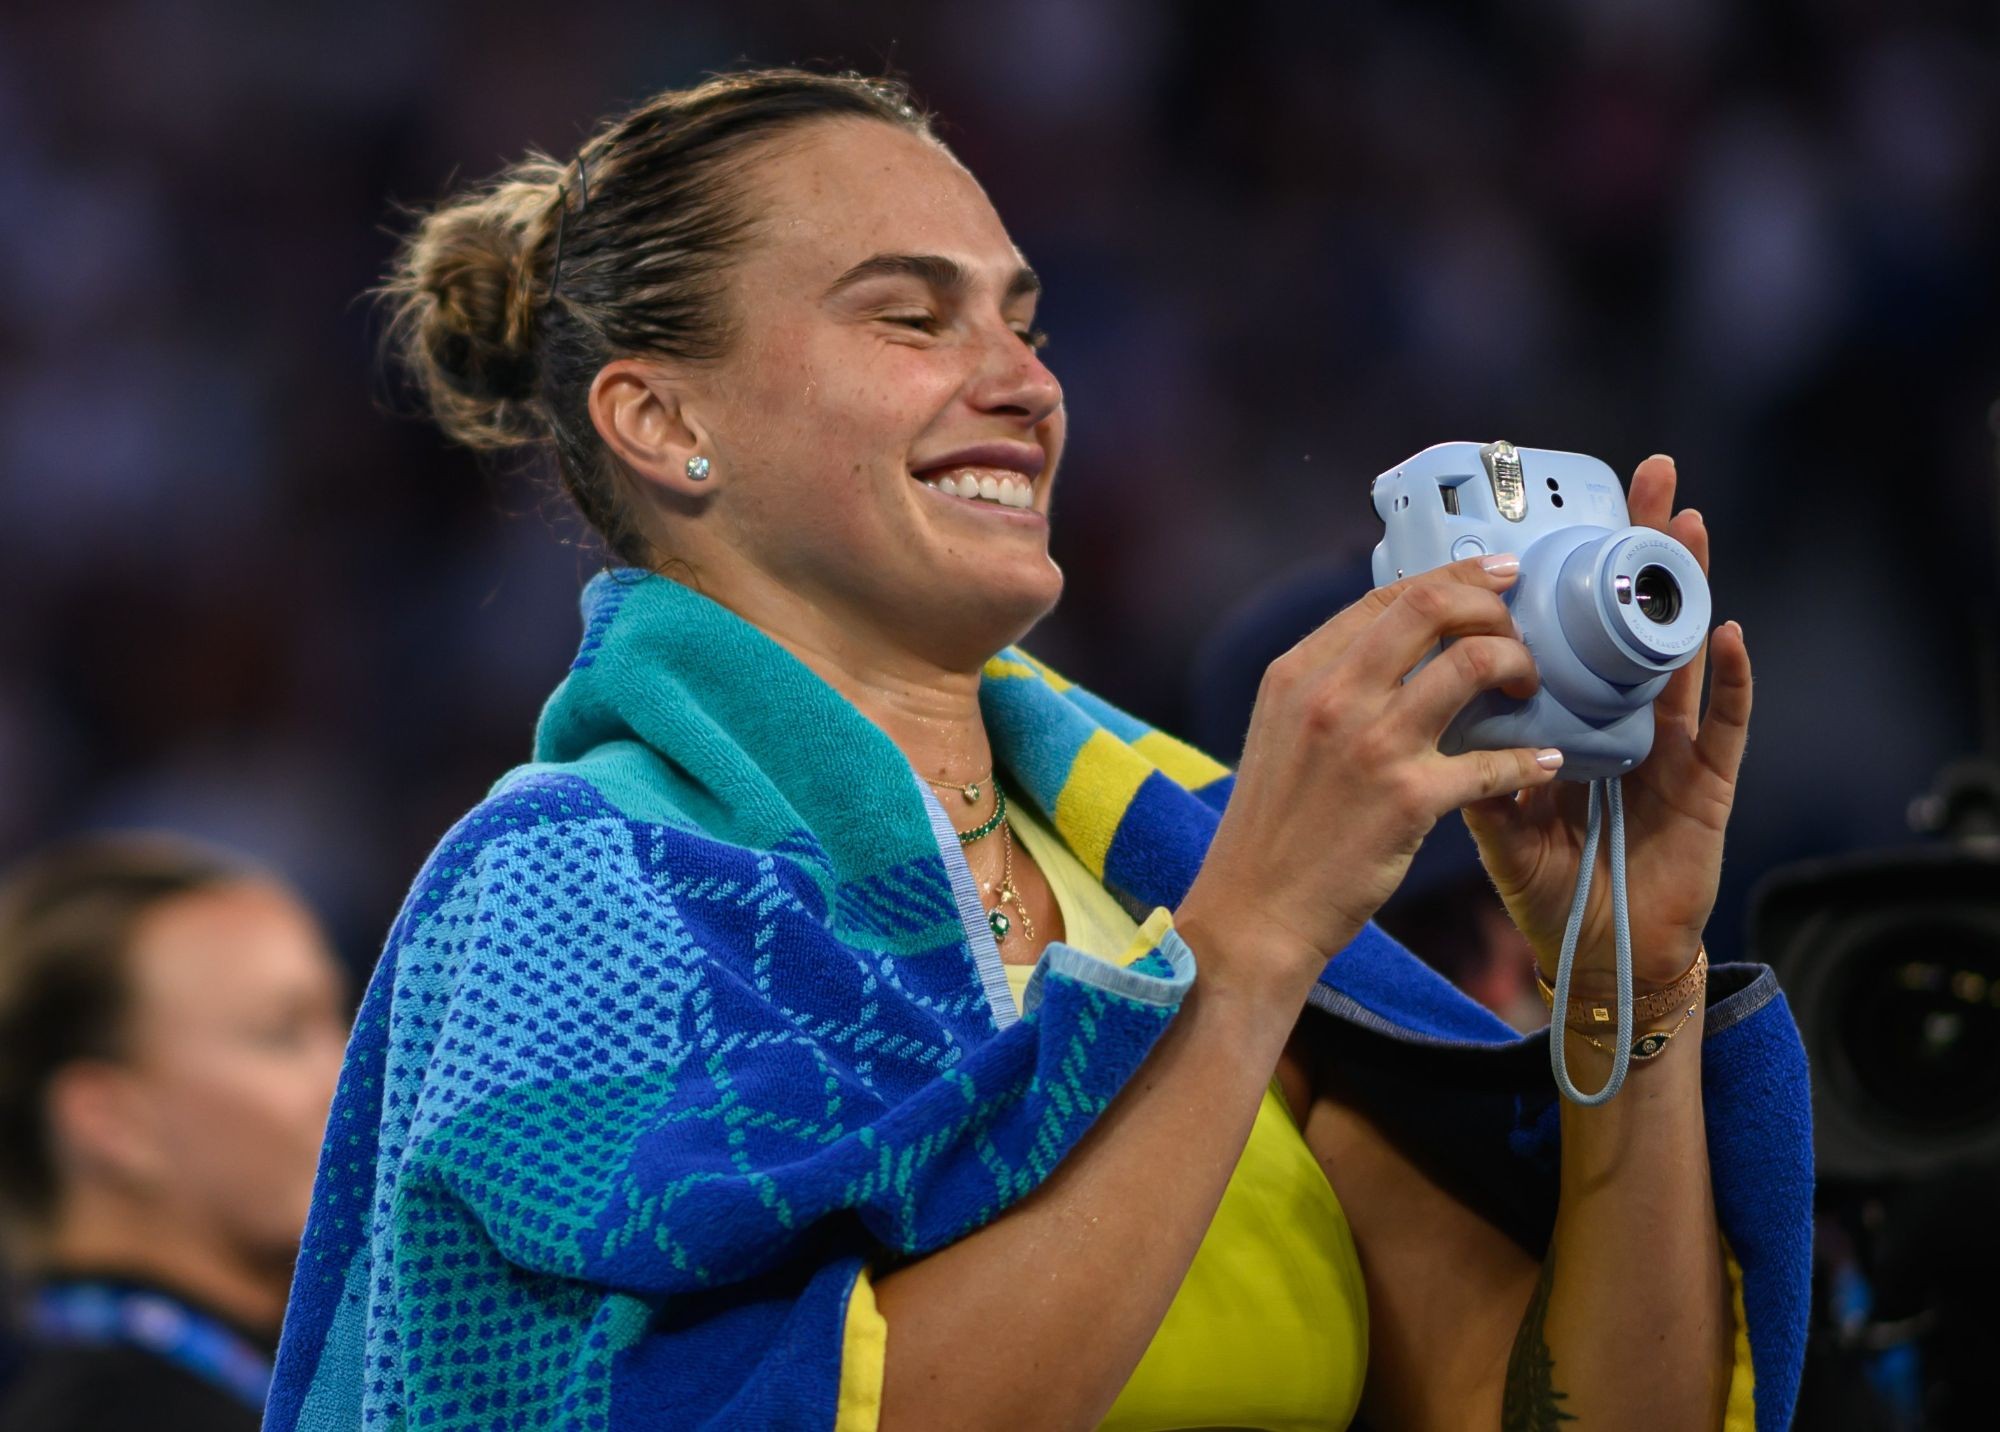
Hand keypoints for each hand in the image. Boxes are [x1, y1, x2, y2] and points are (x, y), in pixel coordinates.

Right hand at [1179, 555, 1564, 1007]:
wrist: (1255, 910)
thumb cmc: (1274, 827)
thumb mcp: (1281, 732)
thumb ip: (1328, 684)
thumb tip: (1394, 644)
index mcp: (1298, 672)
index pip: (1388, 594)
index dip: (1456, 576)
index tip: (1499, 576)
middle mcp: (1332, 696)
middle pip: (1432, 608)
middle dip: (1493, 607)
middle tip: (1520, 632)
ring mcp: (1371, 745)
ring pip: (1472, 665)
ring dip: (1518, 668)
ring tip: (1528, 691)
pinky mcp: (1408, 799)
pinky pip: (1493, 760)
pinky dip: (1530, 758)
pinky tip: (1545, 762)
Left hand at [1460, 455, 1752, 987]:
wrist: (1598, 960)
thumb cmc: (1550, 887)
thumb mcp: (1495, 824)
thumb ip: (1472, 769)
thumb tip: (1423, 713)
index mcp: (1572, 719)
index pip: (1572, 630)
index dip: (1569, 574)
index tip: (1555, 512)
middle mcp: (1625, 719)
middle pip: (1632, 619)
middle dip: (1639, 549)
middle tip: (1647, 477)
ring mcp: (1672, 749)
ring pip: (1680, 653)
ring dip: (1686, 589)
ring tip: (1686, 526)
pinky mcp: (1707, 789)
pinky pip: (1724, 729)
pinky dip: (1730, 683)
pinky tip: (1726, 634)